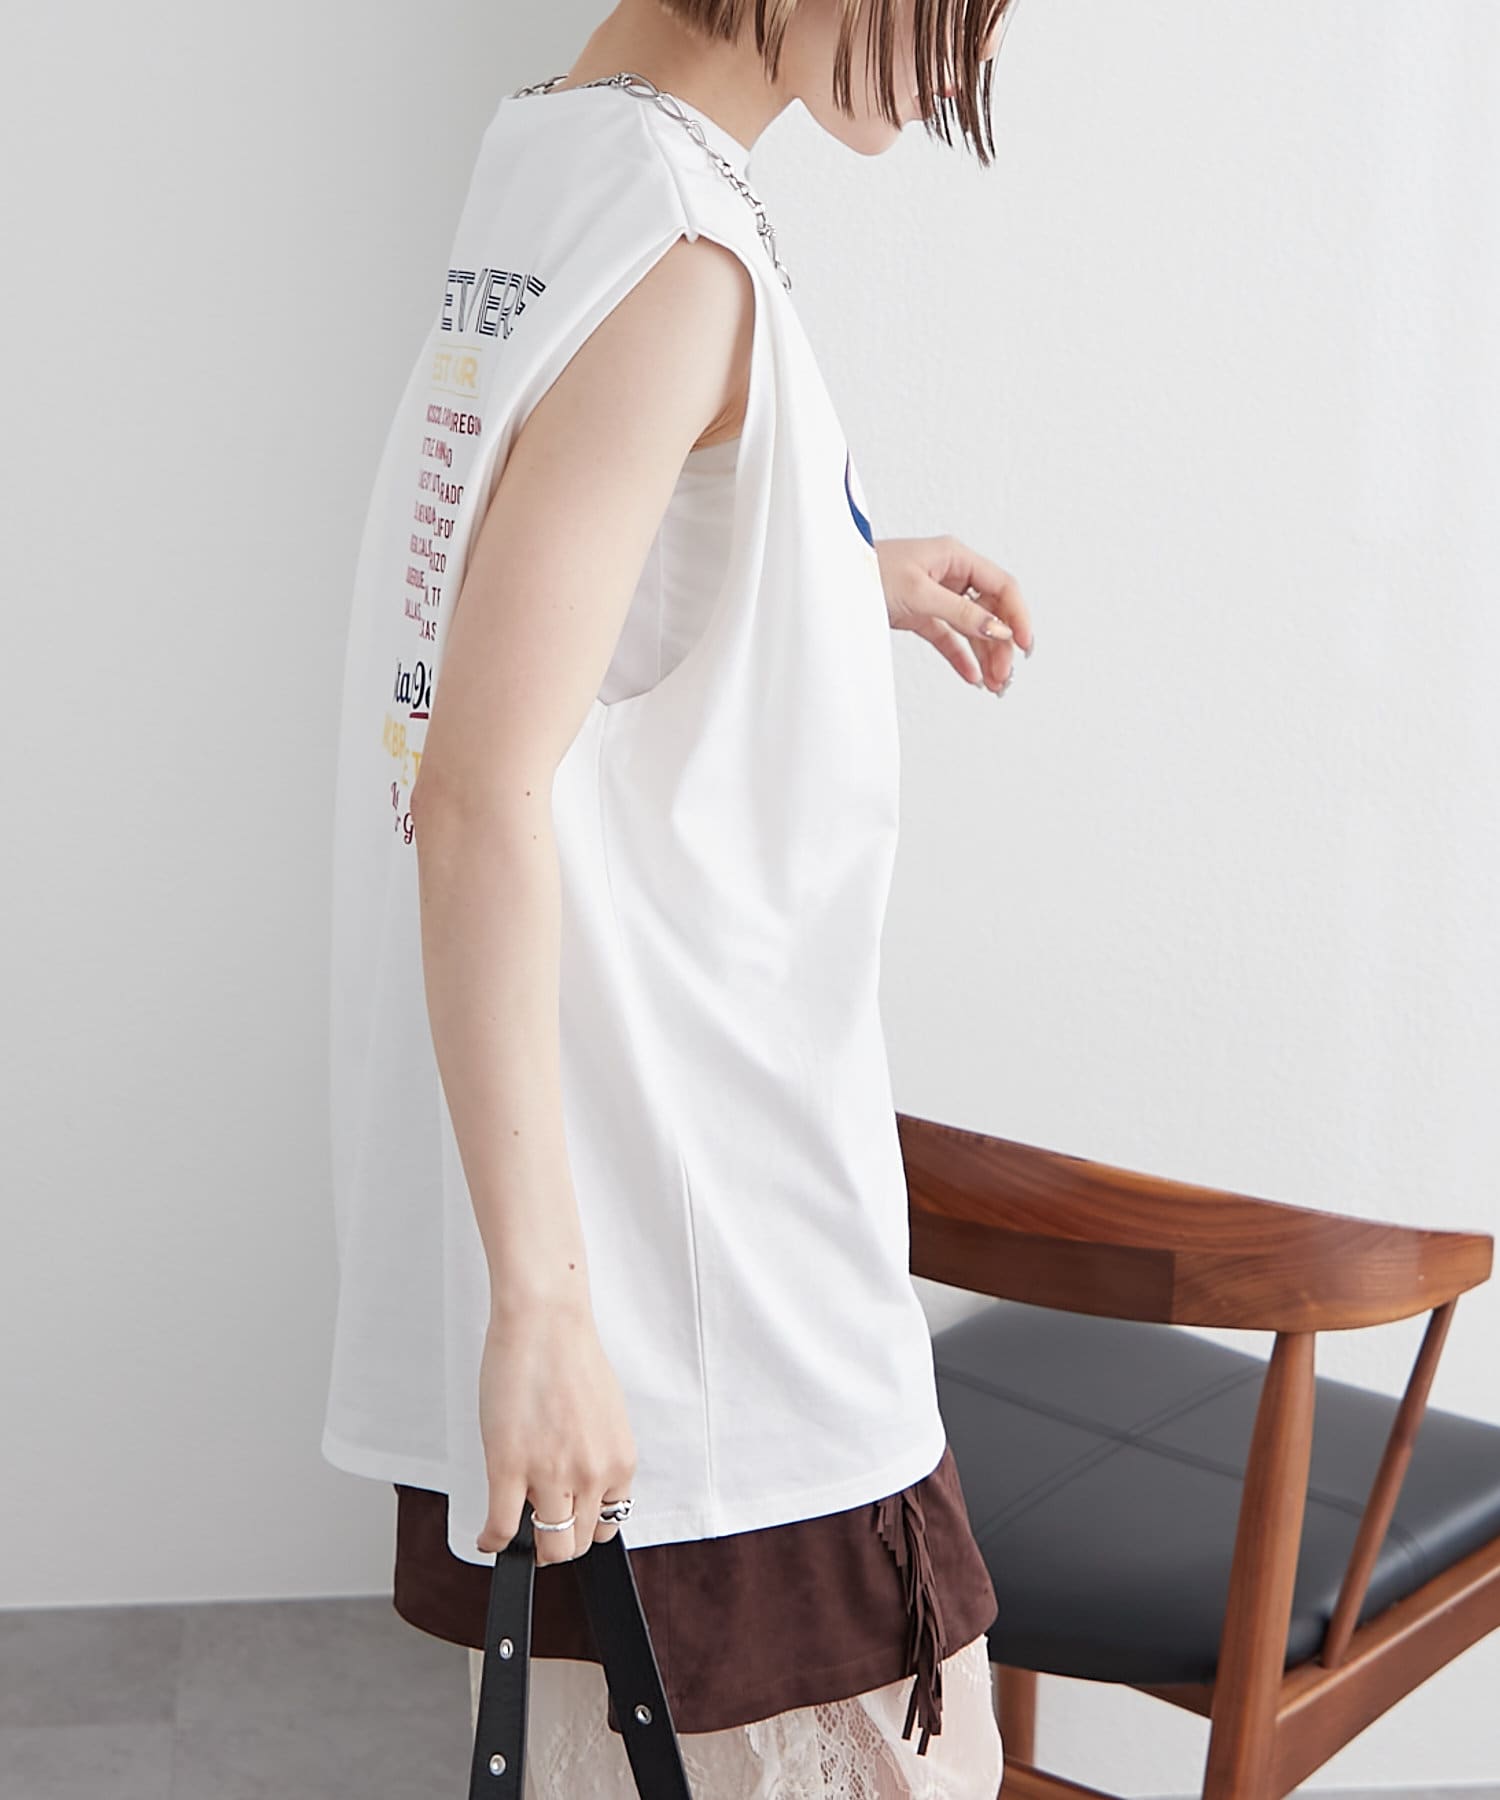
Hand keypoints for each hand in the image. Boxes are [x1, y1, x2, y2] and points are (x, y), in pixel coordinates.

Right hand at [474, 1295, 637, 1564]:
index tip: (569, 1523)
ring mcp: (550, 1475)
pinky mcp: (508, 1468)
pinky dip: (493, 1542)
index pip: (608, 1523)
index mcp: (618, 1461)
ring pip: (548, 1547)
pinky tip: (488, 1537)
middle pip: (578, 1543)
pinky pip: (502, 1529)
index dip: (585, 1526)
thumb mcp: (605, 1415)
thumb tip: (582, 1482)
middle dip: (558, 1541)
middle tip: (539, 1531)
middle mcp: (591, 1475)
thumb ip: (597, 1455)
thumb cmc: (569, 1355)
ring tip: (515, 1532)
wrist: (543, 1321)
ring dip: (530, 1546)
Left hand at [875, 534, 1034, 693]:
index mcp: (955, 557)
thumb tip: (998, 629)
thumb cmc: (867, 572)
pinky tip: (972, 676)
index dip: (1018, 616)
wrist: (830, 582)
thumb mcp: (919, 594)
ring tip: (993, 684)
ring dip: (985, 655)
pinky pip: (949, 637)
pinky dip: (961, 657)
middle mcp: (950, 574)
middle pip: (990, 611)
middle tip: (1004, 676)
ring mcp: (936, 595)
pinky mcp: (920, 614)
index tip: (1024, 646)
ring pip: (972, 627)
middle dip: (1001, 644)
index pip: (1002, 586)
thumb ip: (961, 612)